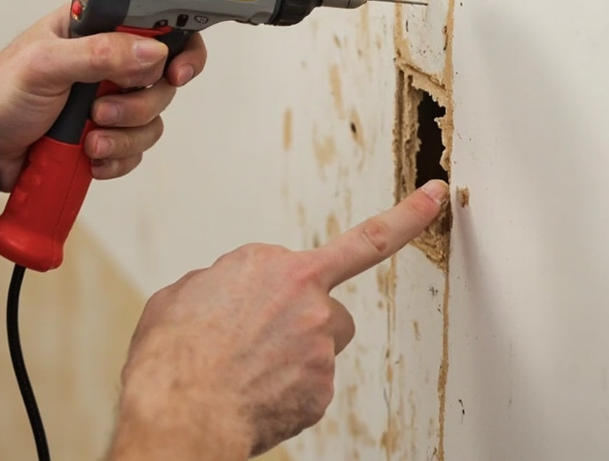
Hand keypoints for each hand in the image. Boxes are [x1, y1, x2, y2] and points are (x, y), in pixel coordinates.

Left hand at [0, 5, 206, 189]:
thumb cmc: (0, 93)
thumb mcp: (46, 64)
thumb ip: (99, 53)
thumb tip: (151, 51)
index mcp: (96, 30)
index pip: (155, 28)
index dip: (177, 49)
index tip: (176, 73)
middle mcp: (108, 63)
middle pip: (161, 82)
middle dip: (137, 105)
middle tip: (101, 111)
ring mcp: (108, 101)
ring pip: (151, 120)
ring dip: (125, 137)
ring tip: (89, 141)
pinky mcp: (105, 136)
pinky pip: (135, 151)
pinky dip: (117, 158)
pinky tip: (91, 158)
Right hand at [111, 180, 450, 458]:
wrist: (180, 410)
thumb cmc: (172, 355)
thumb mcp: (180, 294)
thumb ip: (220, 282)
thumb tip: (225, 294)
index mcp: (271, 263)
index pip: (359, 239)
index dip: (407, 217)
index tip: (437, 197)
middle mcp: (306, 297)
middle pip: (326, 303)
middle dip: (303, 316)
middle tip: (261, 335)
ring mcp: (319, 343)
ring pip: (322, 345)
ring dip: (296, 353)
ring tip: (247, 369)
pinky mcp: (321, 386)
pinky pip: (310, 386)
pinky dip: (285, 392)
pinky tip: (251, 394)